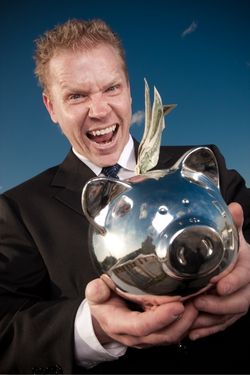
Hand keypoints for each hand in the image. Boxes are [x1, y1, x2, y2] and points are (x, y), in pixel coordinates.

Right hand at [85, 277, 197, 347]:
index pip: (142, 326)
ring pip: (172, 336)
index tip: (177, 306)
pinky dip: (187, 322)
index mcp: (119, 325)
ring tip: (199, 302)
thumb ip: (96, 291)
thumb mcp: (95, 295)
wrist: (106, 318)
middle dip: (183, 321)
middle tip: (196, 301)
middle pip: (164, 335)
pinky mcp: (157, 335)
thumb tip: (97, 286)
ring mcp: (148, 337)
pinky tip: (195, 306)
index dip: (160, 318)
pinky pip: (175, 333)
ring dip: (189, 322)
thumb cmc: (103, 304)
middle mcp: (136, 336)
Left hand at [189, 202, 249, 339]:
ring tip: (192, 322)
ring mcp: (240, 300)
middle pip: (240, 301)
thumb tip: (234, 206)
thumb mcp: (232, 235)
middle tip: (199, 303)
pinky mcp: (231, 312)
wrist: (236, 259)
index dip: (234, 281)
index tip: (220, 285)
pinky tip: (193, 334)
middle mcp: (247, 286)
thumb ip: (233, 223)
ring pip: (230, 316)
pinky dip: (209, 330)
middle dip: (220, 305)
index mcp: (247, 265)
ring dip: (211, 321)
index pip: (245, 275)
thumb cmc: (231, 247)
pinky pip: (223, 324)